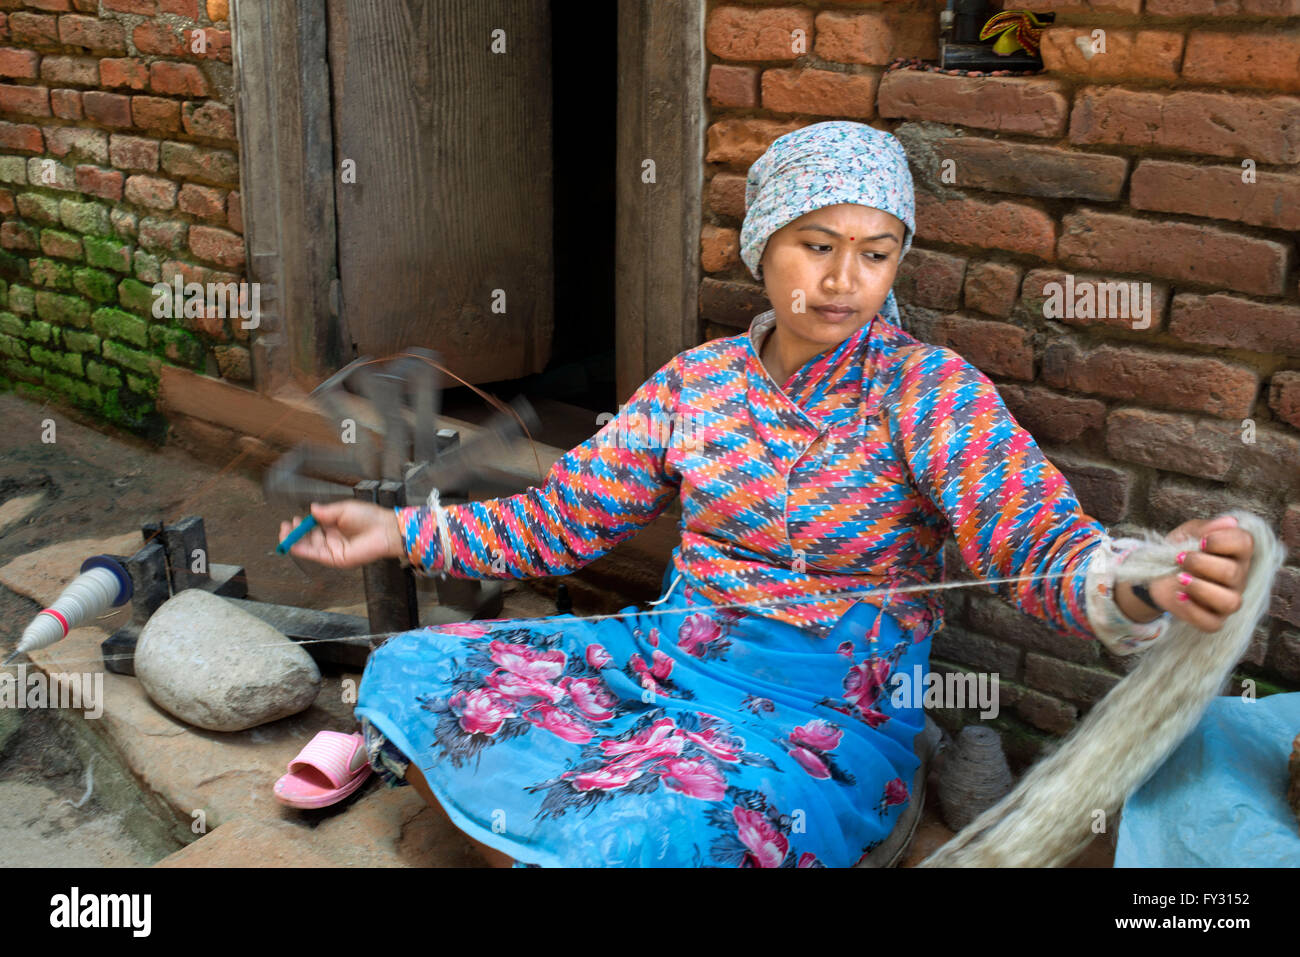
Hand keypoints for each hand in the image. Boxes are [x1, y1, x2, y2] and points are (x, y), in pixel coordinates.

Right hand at [277, 501, 403, 568]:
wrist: (384, 529)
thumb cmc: (369, 518)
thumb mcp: (344, 510)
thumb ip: (326, 512)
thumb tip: (312, 509)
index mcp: (334, 526)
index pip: (313, 527)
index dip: (301, 525)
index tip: (293, 519)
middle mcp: (332, 539)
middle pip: (308, 539)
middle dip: (295, 533)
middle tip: (286, 526)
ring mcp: (333, 549)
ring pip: (309, 547)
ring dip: (295, 541)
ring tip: (286, 532)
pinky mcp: (336, 558)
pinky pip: (316, 555)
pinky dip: (303, 550)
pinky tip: (293, 544)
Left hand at [1118, 514, 1253, 633]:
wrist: (1156, 574)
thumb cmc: (1179, 551)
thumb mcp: (1187, 534)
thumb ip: (1205, 528)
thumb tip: (1230, 521)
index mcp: (1236, 553)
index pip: (1245, 543)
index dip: (1221, 540)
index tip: (1200, 541)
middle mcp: (1238, 577)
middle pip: (1233, 573)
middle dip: (1201, 563)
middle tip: (1180, 559)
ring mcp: (1227, 600)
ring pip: (1230, 602)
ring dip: (1201, 589)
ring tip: (1180, 578)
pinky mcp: (1213, 619)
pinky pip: (1211, 623)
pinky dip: (1193, 610)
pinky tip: (1179, 596)